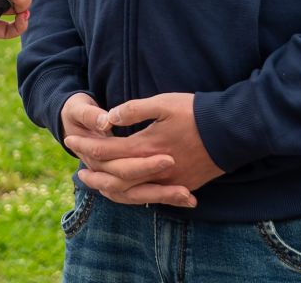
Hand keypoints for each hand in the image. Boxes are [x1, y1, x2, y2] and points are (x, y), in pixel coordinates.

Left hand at [64, 92, 218, 207]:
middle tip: (76, 164)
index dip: (86, 144)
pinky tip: (125, 190)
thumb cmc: (196, 113)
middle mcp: (152, 170)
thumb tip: (108, 116)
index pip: (106, 150)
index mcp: (145, 147)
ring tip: (94, 182)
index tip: (69, 138)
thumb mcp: (162, 103)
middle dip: (92, 169)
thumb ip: (133, 110)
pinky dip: (130, 194)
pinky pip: (148, 196)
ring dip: (108, 186)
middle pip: (113, 176)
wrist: (232, 133)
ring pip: (129, 192)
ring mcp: (166, 182)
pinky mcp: (179, 187)